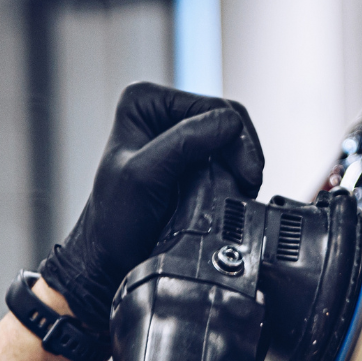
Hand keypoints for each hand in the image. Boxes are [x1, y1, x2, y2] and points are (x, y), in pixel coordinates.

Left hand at [40, 83, 262, 333]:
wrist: (113, 259)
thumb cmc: (115, 221)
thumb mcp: (143, 175)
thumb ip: (183, 142)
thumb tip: (230, 124)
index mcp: (144, 102)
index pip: (212, 106)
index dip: (236, 139)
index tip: (246, 173)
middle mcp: (163, 114)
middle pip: (228, 121)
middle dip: (242, 154)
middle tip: (248, 185)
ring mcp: (180, 138)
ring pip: (233, 142)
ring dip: (242, 169)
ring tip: (240, 193)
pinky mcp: (194, 162)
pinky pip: (230, 162)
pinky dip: (237, 179)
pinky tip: (234, 194)